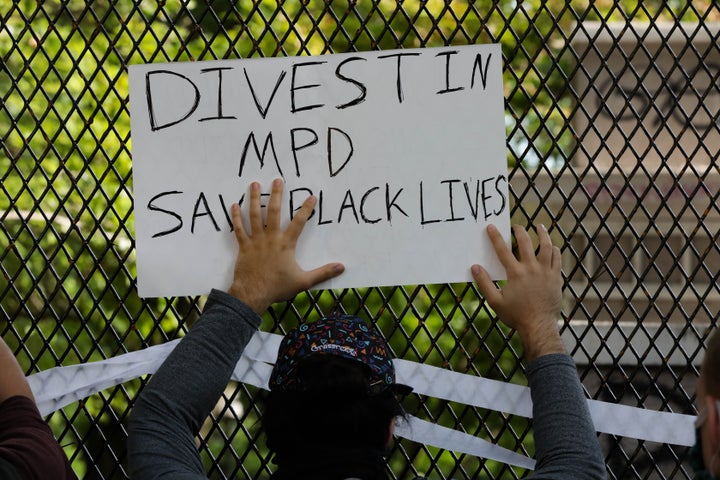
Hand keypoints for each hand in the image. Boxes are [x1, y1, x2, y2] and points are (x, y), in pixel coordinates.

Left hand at [228, 179, 344, 313]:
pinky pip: (238, 229)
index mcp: (286, 244)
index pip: (299, 222)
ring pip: (254, 215)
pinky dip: (235, 217)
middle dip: (276, 194)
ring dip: (254, 199)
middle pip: (273, 212)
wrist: (253, 294)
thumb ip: (323, 273)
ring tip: (254, 184)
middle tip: (277, 180)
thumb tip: (341, 267)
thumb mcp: (303, 281)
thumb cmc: (278, 287)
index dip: (306, 209)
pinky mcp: (244, 246)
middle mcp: (271, 238)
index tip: (311, 196)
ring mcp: (256, 241)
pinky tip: (234, 205)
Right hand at [471, 224, 564, 360]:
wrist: (539, 326)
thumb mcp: (495, 301)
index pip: (503, 250)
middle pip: (526, 242)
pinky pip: (557, 259)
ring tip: (539, 227)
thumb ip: (484, 283)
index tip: (491, 227)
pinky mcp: (556, 278)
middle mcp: (532, 269)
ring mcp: (546, 272)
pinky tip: (552, 246)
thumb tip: (474, 267)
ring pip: (547, 246)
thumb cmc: (516, 315)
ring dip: (542, 234)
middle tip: (516, 227)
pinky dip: (554, 250)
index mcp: (515, 273)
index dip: (496, 237)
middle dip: (519, 231)